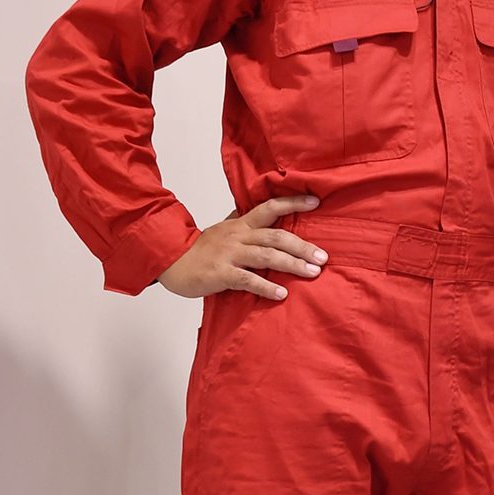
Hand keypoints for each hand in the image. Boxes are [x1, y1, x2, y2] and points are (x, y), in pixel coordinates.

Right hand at [158, 195, 328, 300]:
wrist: (170, 262)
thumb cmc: (202, 249)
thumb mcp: (225, 230)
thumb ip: (246, 223)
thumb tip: (268, 212)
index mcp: (241, 224)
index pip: (270, 208)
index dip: (293, 202)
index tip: (316, 201)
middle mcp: (238, 236)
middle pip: (275, 236)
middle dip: (302, 246)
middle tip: (323, 257)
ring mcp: (229, 254)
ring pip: (266, 256)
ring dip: (292, 265)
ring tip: (313, 273)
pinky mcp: (220, 274)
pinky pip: (247, 280)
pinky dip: (266, 287)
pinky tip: (282, 293)